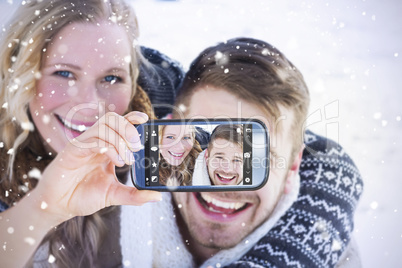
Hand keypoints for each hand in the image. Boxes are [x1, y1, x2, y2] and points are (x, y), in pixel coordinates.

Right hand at [30, 111, 160, 223]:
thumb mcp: (114, 195)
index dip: (133, 118)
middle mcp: (96, 142)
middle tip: (138, 146)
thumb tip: (157, 196)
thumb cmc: (83, 196)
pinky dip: (108, 147)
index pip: (120, 124)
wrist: (60, 206)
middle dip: (129, 128)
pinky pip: (92, 139)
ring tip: (128, 158)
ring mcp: (84, 145)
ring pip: (104, 126)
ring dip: (120, 139)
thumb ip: (135, 195)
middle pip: (113, 119)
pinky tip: (116, 161)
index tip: (146, 119)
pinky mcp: (73, 150)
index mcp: (106, 148)